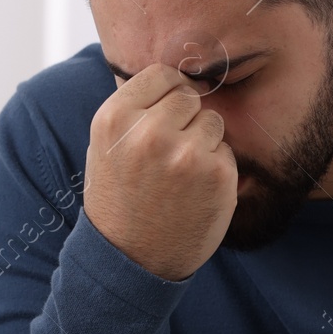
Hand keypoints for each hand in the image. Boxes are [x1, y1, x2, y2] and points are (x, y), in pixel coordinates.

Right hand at [84, 63, 236, 281]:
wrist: (131, 260)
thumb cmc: (119, 199)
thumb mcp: (105, 147)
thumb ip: (134, 109)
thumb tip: (174, 73)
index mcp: (115, 119)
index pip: (161, 73)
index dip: (169, 90)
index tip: (168, 109)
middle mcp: (150, 133)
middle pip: (189, 95)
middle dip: (186, 117)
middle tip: (172, 150)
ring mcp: (186, 155)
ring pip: (212, 121)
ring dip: (204, 141)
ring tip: (181, 173)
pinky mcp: (217, 176)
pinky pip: (226, 151)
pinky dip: (216, 167)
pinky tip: (195, 190)